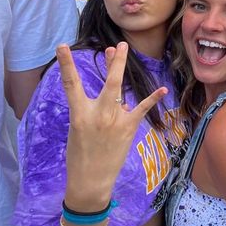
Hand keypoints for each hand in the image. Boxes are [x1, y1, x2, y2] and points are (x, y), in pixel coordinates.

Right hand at [57, 42, 167, 209]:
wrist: (90, 180)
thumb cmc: (79, 154)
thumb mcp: (76, 128)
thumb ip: (91, 109)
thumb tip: (111, 95)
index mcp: (79, 114)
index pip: (70, 84)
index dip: (66, 63)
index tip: (63, 46)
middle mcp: (97, 114)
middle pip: (108, 82)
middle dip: (115, 62)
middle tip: (118, 45)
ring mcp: (115, 120)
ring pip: (120, 89)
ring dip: (120, 69)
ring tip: (121, 51)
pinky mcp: (128, 128)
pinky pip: (141, 110)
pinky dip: (152, 99)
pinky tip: (163, 90)